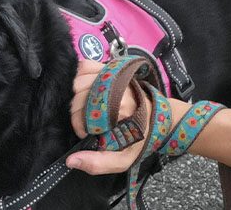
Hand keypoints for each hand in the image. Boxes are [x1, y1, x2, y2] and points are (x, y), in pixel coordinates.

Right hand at [67, 60, 145, 174]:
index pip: (84, 112)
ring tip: (85, 107)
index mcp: (120, 109)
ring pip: (79, 78)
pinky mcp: (112, 69)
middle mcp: (116, 88)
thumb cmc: (141, 138)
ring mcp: (114, 76)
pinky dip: (79, 76)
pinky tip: (84, 91)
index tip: (86, 134)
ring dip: (76, 95)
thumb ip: (98, 164)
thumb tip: (70, 161)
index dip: (80, 126)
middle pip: (78, 94)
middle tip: (85, 122)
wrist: (160, 118)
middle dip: (76, 111)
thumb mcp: (124, 159)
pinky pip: (86, 65)